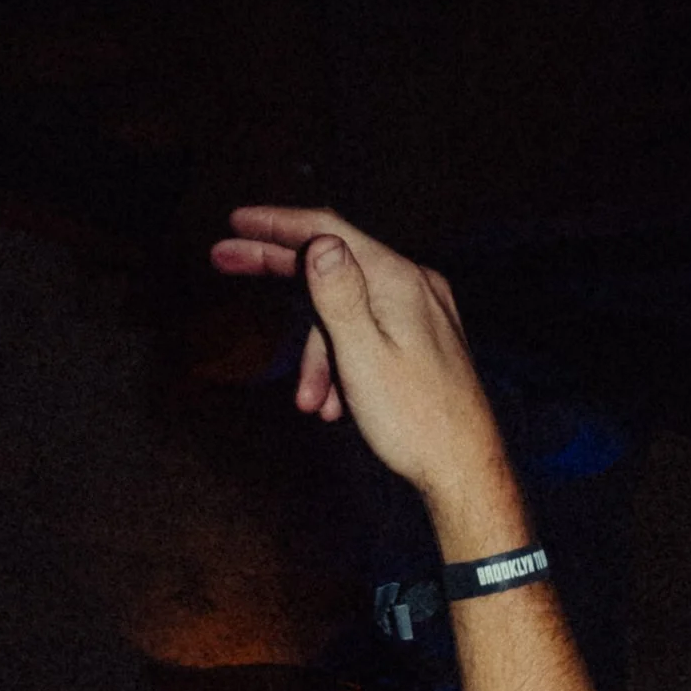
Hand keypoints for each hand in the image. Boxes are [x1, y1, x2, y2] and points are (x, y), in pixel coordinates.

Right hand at [209, 208, 514, 531]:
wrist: (465, 470)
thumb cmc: (416, 422)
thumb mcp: (364, 357)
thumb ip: (338, 297)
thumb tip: (317, 243)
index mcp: (397, 281)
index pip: (327, 231)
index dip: (276, 224)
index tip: (236, 221)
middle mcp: (412, 284)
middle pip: (333, 264)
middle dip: (280, 276)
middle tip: (225, 261)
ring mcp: (420, 310)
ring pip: (347, 314)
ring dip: (318, 356)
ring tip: (311, 405)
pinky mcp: (423, 338)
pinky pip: (368, 334)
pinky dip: (344, 364)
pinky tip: (339, 405)